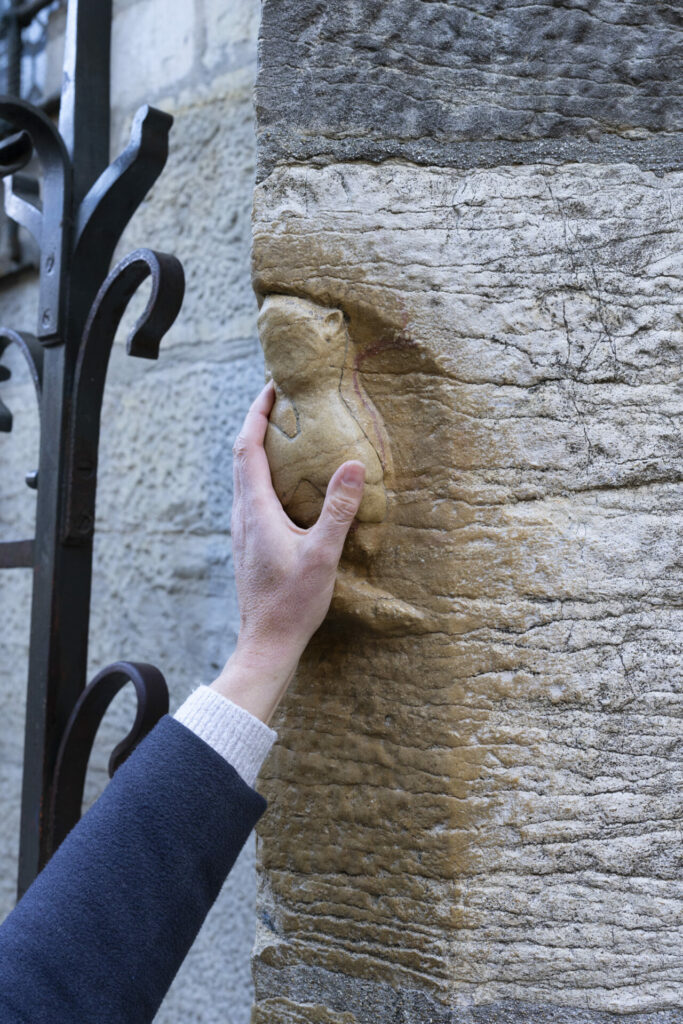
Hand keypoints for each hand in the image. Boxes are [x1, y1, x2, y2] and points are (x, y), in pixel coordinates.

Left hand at [210, 381, 365, 722]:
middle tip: (280, 401)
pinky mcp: (249, 543)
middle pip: (242, 456)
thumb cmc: (292, 603)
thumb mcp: (322, 555)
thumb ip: (337, 509)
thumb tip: (354, 465)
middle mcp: (242, 515)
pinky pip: (251, 495)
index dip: (256, 414)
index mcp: (255, 510)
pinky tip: (286, 483)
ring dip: (259, 448)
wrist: (266, 643)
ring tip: (284, 434)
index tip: (271, 388)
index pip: (248, 448)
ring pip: (244, 476)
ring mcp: (243, 530)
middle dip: (257, 423)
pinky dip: (263, 474)